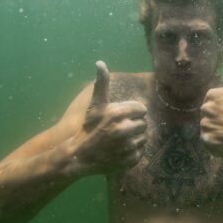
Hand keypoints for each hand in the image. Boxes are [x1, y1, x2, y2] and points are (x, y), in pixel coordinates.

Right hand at [69, 60, 147, 174]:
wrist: (79, 156)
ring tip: (119, 140)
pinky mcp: (130, 160)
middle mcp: (124, 129)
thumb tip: (100, 62)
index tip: (120, 117)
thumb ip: (102, 83)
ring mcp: (128, 146)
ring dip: (134, 139)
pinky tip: (120, 151)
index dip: (132, 113)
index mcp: (118, 113)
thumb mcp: (95, 105)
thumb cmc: (88, 127)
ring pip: (143, 138)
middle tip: (119, 130)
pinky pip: (140, 152)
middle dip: (133, 125)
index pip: (142, 109)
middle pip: (144, 123)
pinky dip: (133, 152)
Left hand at [200, 48, 222, 161]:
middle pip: (208, 115)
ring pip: (208, 128)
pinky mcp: (207, 141)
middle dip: (219, 119)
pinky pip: (207, 141)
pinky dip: (216, 143)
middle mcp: (206, 108)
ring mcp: (206, 125)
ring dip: (218, 131)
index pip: (212, 103)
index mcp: (212, 94)